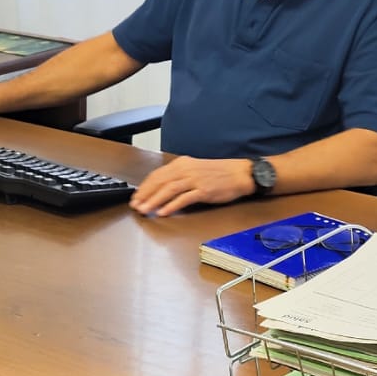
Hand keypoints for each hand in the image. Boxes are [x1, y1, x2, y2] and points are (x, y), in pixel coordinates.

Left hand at [130, 157, 256, 216]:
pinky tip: (163, 212)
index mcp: (183, 163)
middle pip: (160, 182)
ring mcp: (195, 180)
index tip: (137, 196)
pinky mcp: (203, 190)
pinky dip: (171, 205)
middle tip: (136, 205)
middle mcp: (187, 169)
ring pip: (168, 190)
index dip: (145, 186)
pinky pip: (183, 198)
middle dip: (145, 194)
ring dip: (154, 201)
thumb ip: (180, 177)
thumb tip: (164, 189)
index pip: (158, 174)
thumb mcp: (196, 170)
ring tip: (145, 210)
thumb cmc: (220, 173)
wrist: (240, 173)